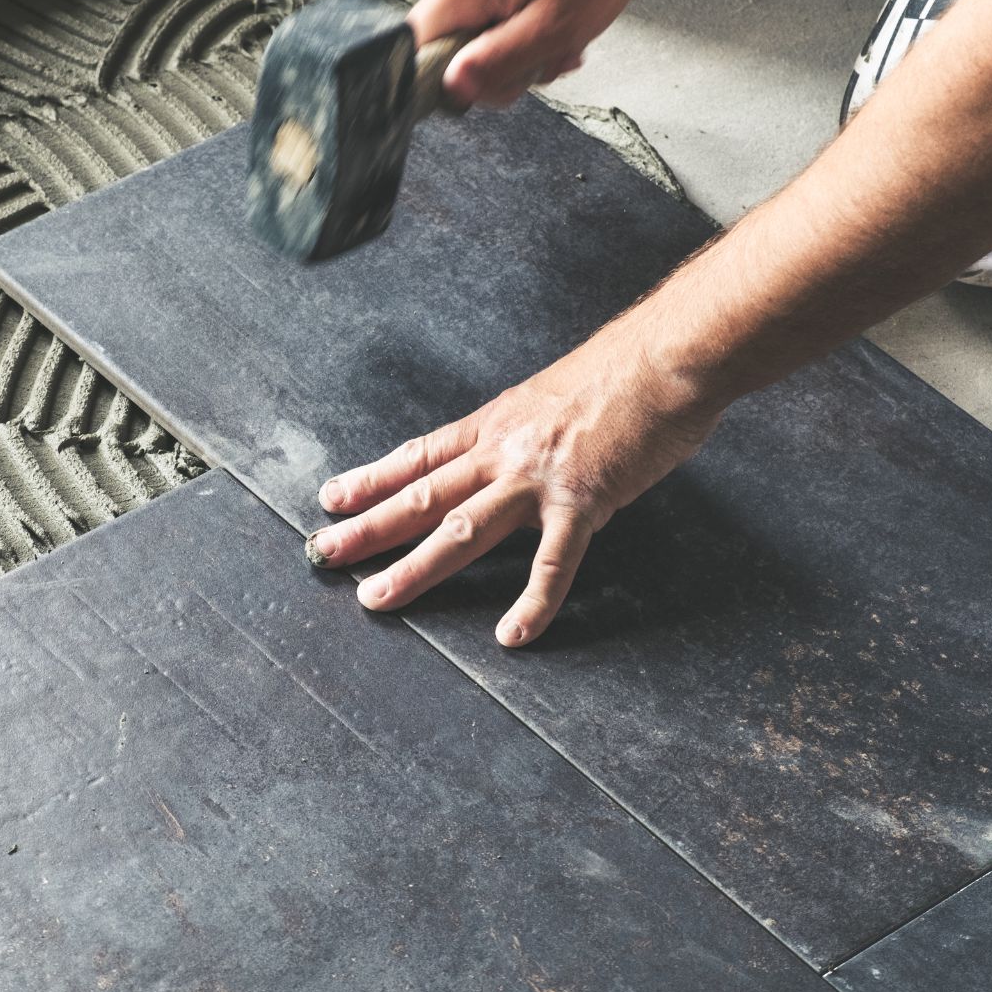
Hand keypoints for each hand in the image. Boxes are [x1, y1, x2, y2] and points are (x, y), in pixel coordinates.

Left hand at [306, 327, 721, 645]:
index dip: (372, 479)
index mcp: (497, 423)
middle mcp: (505, 450)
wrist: (670, 356)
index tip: (332, 499)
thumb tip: (518, 457)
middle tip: (321, 552)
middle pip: (421, 494)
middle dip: (367, 526)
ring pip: (459, 529)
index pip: (420, 456)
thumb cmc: (624, 372)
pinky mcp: (583, 500)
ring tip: (375, 598)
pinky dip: (532, 603)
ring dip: (413, 567)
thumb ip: (528, 433)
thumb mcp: (554, 396)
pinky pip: (552, 563)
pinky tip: (512, 635)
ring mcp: (539, 477)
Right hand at [409, 0, 646, 105]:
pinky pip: (483, 13)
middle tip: (545, 60)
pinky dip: (515, 24)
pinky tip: (546, 19)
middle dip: (497, 66)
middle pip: (447, 49)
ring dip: (513, 48)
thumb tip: (454, 88)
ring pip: (468, 34)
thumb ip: (500, 60)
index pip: (418, 54)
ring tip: (556, 37)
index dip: (453, 81)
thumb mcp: (554, 25)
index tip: (496, 81)